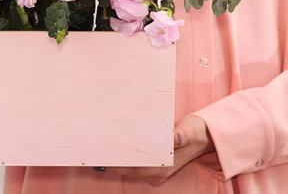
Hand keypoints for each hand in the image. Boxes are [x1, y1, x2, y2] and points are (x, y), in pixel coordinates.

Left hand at [96, 115, 214, 186]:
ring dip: (117, 160)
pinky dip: (124, 157)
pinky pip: (135, 162)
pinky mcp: (156, 162)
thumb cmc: (196, 132)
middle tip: (94, 153)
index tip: (102, 158)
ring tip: (99, 150)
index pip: (134, 168)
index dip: (117, 164)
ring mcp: (156, 168)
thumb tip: (173, 138)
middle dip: (112, 163)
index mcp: (164, 166)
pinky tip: (115, 148)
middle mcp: (158, 170)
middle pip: (128, 169)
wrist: (205, 136)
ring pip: (131, 167)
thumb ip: (181, 135)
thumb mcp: (189, 130)